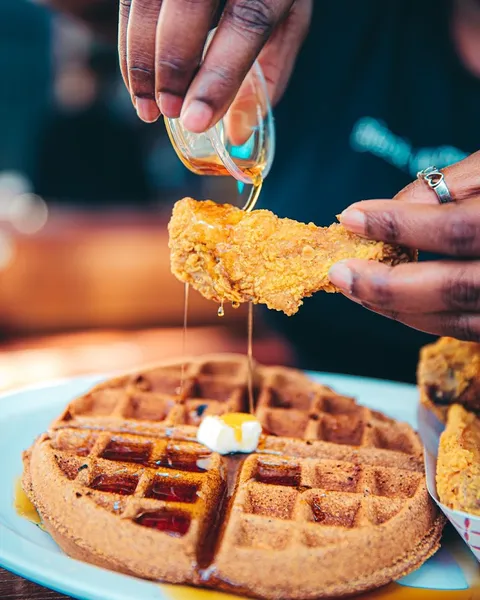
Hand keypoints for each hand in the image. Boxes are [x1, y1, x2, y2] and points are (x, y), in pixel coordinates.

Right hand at [119, 0, 311, 126]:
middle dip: (173, 70)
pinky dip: (129, 48)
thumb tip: (238, 132)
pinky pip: (129, 3)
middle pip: (188, 10)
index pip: (246, 22)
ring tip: (148, 108)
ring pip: (147, 5)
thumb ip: (271, 73)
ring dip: (141, 64)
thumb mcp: (289, 20)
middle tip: (171, 113)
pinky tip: (138, 82)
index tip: (195, 120)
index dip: (219, 76)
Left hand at [328, 150, 479, 341]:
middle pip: (454, 287)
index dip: (401, 225)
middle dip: (387, 284)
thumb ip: (445, 187)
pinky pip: (465, 330)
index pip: (460, 229)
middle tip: (338, 273)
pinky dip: (420, 318)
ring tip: (353, 288)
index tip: (350, 216)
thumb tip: (387, 216)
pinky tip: (387, 303)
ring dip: (396, 307)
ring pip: (457, 319)